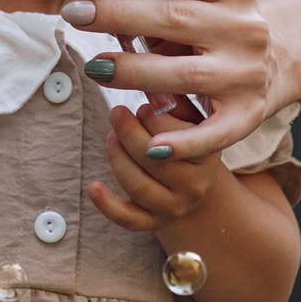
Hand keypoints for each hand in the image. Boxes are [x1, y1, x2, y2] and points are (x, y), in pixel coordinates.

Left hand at [60, 0, 280, 160]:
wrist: (273, 60)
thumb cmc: (209, 25)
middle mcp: (246, 28)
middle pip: (174, 17)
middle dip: (117, 14)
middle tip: (74, 13)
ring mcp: (248, 73)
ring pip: (185, 74)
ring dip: (135, 70)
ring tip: (95, 66)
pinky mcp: (248, 114)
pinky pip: (214, 134)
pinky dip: (184, 143)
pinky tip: (152, 149)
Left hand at [86, 102, 225, 231]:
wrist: (197, 184)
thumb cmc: (186, 140)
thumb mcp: (190, 118)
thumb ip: (174, 100)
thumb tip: (150, 79)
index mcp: (208, 154)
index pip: (178, 135)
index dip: (153, 118)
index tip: (141, 105)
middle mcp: (195, 185)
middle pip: (154, 160)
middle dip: (129, 133)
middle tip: (116, 113)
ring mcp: (175, 207)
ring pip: (138, 185)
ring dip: (117, 158)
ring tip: (111, 137)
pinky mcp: (154, 222)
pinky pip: (129, 219)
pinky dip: (107, 204)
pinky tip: (93, 186)